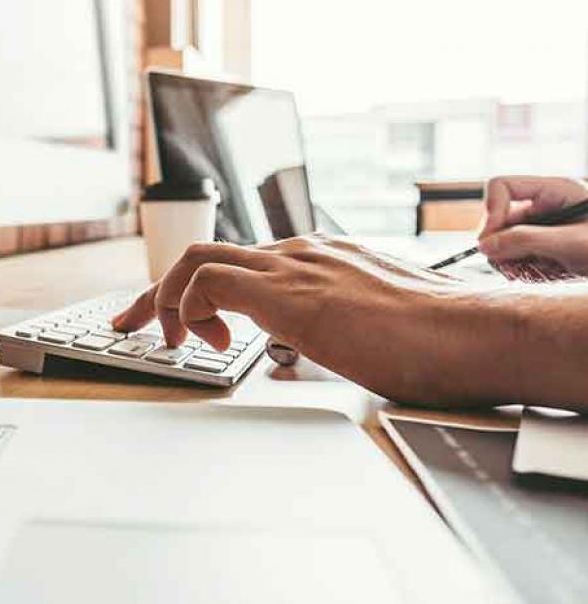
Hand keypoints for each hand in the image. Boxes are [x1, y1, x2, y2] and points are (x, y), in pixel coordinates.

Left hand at [111, 235, 519, 406]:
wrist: (472, 333)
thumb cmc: (437, 341)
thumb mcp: (372, 326)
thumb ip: (341, 325)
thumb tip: (329, 349)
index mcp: (318, 260)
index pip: (237, 262)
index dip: (194, 292)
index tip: (177, 323)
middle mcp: (300, 254)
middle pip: (205, 255)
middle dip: (157, 292)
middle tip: (131, 325)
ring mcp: (293, 266)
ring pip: (197, 259)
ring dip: (165, 301)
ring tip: (165, 342)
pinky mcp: (288, 291)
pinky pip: (208, 281)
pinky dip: (189, 308)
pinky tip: (207, 343)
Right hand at [478, 176, 587, 277]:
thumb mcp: (571, 242)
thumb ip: (527, 240)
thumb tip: (484, 246)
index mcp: (555, 190)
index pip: (502, 186)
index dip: (492, 211)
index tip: (492, 241)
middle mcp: (545, 205)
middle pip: (498, 218)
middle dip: (501, 245)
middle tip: (513, 267)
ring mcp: (543, 226)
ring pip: (503, 241)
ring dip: (511, 261)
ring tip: (535, 274)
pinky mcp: (544, 246)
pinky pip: (515, 256)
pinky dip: (521, 269)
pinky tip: (541, 275)